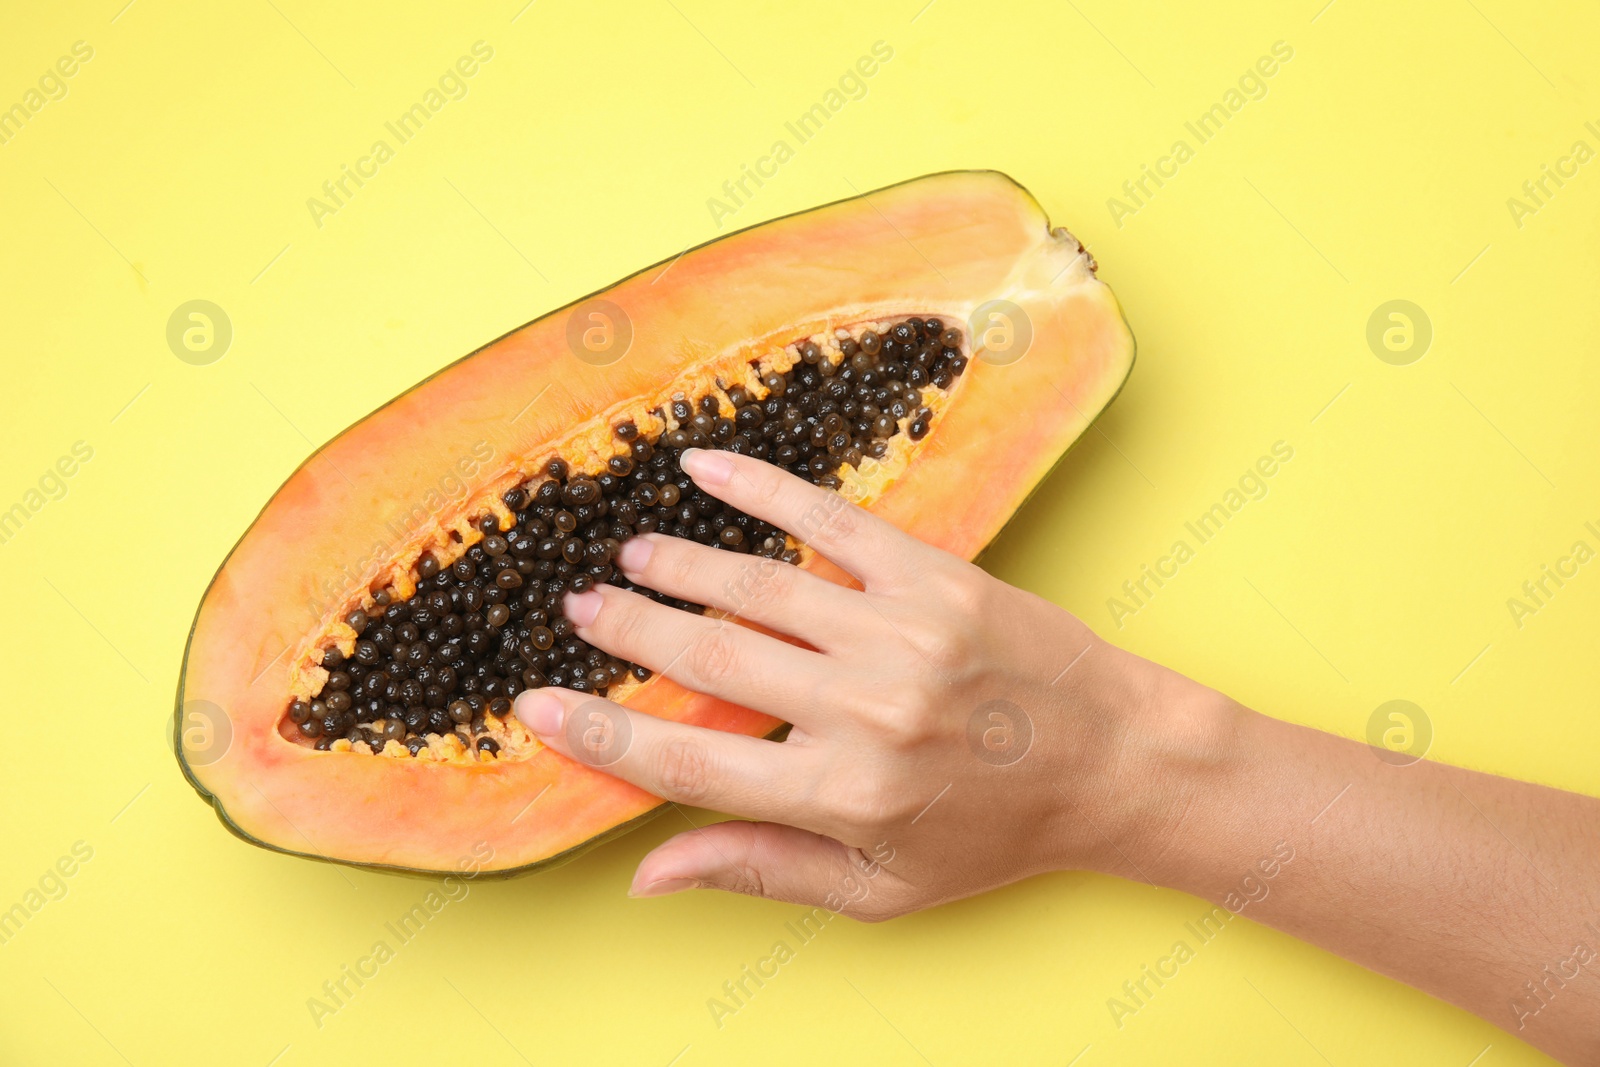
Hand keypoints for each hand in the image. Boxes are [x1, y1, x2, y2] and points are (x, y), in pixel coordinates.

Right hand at [513, 447, 1220, 917]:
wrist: (1119, 762)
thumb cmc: (996, 835)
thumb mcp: (881, 891)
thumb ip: (760, 872)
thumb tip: (644, 873)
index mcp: (844, 797)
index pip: (686, 765)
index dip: (600, 736)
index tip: (534, 706)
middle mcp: (866, 711)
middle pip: (708, 661)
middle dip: (627, 632)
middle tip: (578, 610)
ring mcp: (903, 633)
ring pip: (757, 588)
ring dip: (679, 564)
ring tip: (628, 555)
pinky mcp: (937, 574)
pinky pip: (832, 520)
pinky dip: (762, 487)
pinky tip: (706, 469)